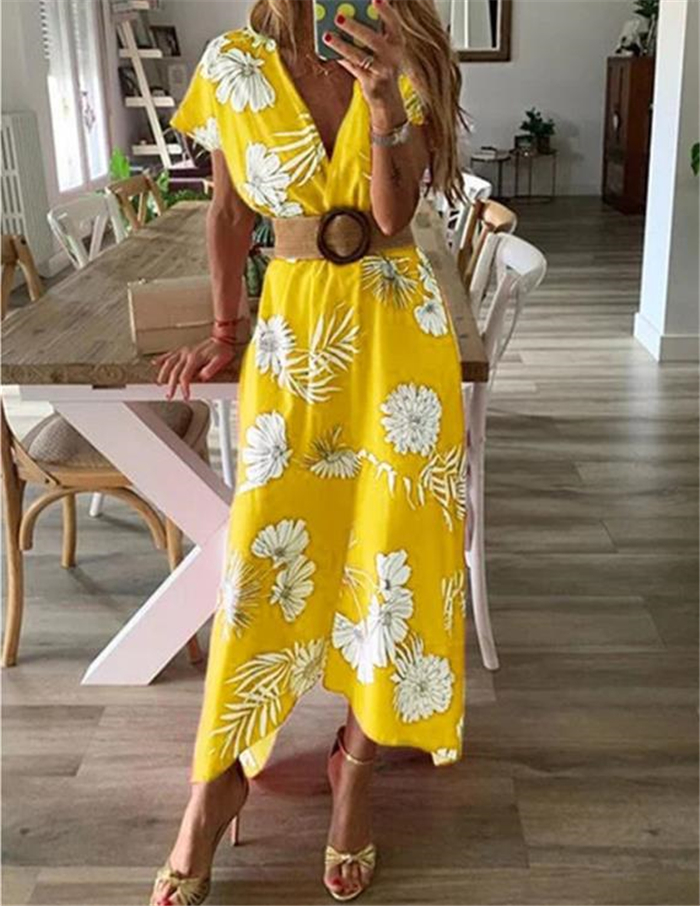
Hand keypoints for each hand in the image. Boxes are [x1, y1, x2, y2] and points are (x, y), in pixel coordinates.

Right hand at [151, 328, 245, 400]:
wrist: (222, 339)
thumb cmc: (222, 350)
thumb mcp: (220, 361)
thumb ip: (211, 369)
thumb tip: (202, 377)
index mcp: (195, 358)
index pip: (185, 376)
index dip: (184, 388)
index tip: (185, 396)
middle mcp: (187, 354)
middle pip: (174, 372)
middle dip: (171, 386)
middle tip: (169, 395)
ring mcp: (184, 351)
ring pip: (168, 363)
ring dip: (163, 374)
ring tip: (160, 384)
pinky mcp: (183, 350)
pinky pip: (170, 354)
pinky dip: (161, 359)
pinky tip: (156, 363)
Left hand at [325, 0, 405, 116]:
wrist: (388, 99)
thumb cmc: (382, 66)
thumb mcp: (383, 49)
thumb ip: (371, 33)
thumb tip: (346, 16)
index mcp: (398, 43)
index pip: (393, 23)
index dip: (385, 11)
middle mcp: (393, 57)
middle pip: (373, 40)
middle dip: (355, 27)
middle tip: (338, 17)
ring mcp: (382, 72)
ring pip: (359, 56)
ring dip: (342, 45)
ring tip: (327, 35)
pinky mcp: (371, 84)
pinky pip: (353, 68)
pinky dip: (341, 58)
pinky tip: (328, 50)